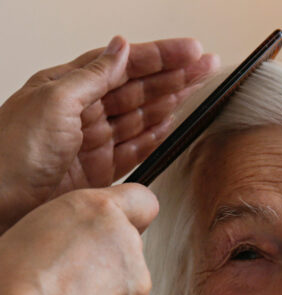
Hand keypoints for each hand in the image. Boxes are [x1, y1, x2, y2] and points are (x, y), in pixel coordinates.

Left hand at [0, 35, 218, 232]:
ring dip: (168, 102)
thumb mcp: (53, 100)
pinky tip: (168, 125)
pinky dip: (152, 137)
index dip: (159, 56)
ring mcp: (91, 144)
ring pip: (139, 118)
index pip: (123, 64)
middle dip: (173, 76)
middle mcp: (81, 112)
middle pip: (137, 89)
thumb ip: (91, 76)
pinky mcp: (97, 174)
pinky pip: (132, 150)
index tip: (191, 51)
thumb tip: (120, 48)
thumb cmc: (12, 152)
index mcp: (67, 86)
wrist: (1, 203)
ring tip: (195, 90)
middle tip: (205, 67)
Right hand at [0, 184, 158, 294]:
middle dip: (107, 256)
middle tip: (70, 273)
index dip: (127, 214)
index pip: (140, 199)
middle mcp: (126, 242)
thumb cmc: (17, 281)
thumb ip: (71, 227)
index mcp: (99, 211)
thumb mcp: (33, 229)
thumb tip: (77, 238)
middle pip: (129, 244)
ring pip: (128, 279)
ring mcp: (137, 279)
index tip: (112, 227)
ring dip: (107, 288)